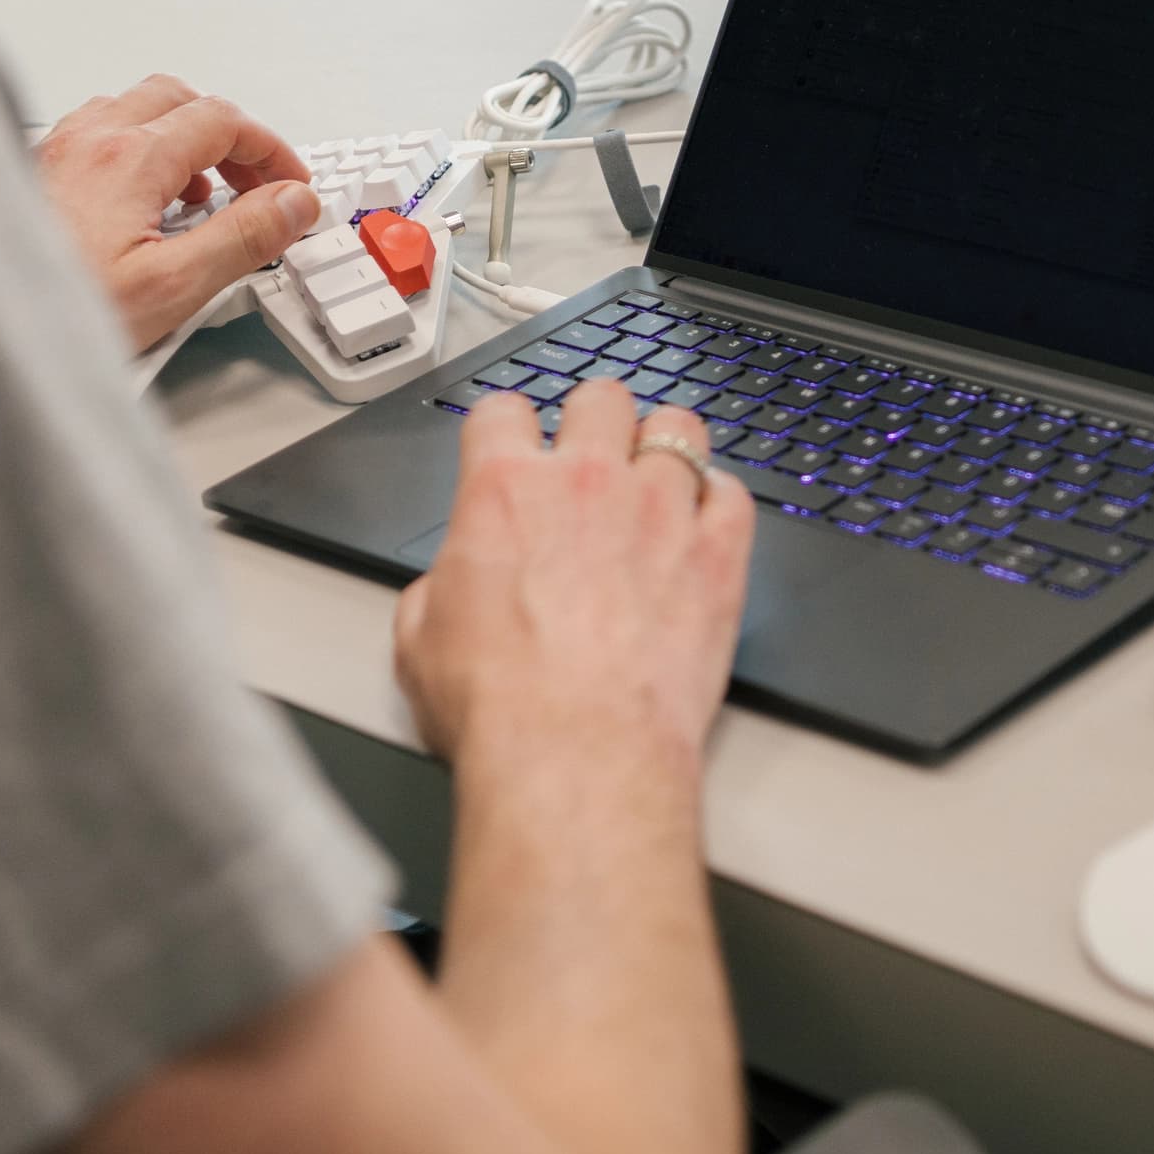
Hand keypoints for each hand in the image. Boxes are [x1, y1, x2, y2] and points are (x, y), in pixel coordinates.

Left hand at [33, 75, 320, 351]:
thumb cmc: (51, 312)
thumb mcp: (172, 286)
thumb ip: (243, 238)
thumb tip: (293, 203)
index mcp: (128, 157)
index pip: (224, 121)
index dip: (272, 150)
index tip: (292, 186)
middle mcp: (88, 139)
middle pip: (180, 100)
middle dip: (229, 136)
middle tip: (255, 186)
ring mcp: (55, 152)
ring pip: (135, 110)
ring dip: (181, 140)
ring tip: (202, 195)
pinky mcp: (32, 173)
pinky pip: (97, 135)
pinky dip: (136, 151)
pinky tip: (139, 202)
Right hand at [395, 381, 756, 786]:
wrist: (576, 755)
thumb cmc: (501, 707)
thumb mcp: (419, 641)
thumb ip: (438, 587)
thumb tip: (449, 588)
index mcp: (503, 492)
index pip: (502, 410)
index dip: (506, 427)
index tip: (514, 444)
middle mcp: (586, 483)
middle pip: (601, 398)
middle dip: (594, 421)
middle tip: (593, 455)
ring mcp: (660, 511)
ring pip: (678, 427)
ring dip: (665, 446)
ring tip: (659, 478)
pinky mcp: (718, 555)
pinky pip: (733, 493)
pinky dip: (720, 502)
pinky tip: (705, 525)